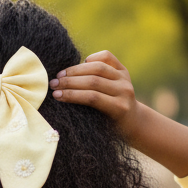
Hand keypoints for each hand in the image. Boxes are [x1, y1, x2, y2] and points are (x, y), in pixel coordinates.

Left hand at [50, 50, 187, 172]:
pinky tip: (66, 97)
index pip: (104, 58)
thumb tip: (67, 73)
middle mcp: (124, 80)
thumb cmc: (114, 110)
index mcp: (122, 72)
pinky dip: (77, 95)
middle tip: (54, 82)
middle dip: (71, 74)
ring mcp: (124, 93)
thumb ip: (98, 79)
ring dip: (70, 85)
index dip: (83, 63)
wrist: (133, 129)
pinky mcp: (119, 108)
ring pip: (93, 83)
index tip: (63, 71)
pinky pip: (93, 98)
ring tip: (55, 91)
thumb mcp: (112, 90)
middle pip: (95, 70)